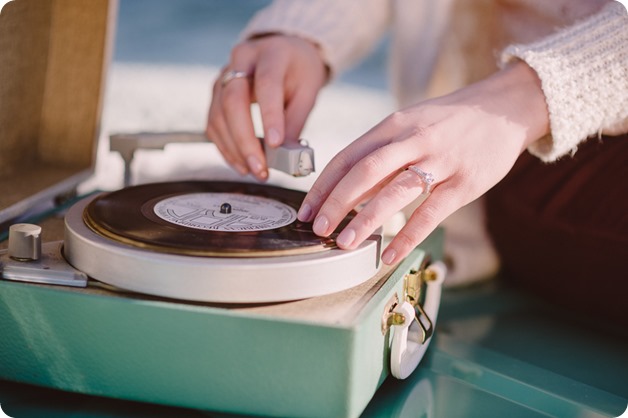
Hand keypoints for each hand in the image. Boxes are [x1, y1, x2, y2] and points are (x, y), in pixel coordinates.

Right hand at [206, 35, 327, 180]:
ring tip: (254, 171)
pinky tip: (241, 164)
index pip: (266, 84)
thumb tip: (286, 158)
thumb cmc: (298, 72)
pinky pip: (213, 124)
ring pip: (218, 115)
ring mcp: (224, 76)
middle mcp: (242, 60)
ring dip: (234, 149)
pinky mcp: (216, 94)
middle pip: (233, 100)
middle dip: (245, 139)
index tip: (276, 144)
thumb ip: (295, 122)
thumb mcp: (308, 92)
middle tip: (260, 167)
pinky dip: (226, 148)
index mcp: (271, 54)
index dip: (269, 116)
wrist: (283, 52)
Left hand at [297, 62, 549, 264]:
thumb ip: (380, 154)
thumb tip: (347, 190)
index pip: (348, 156)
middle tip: (318, 229)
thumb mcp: (410, 125)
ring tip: (345, 244)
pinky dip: (408, 235)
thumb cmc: (448, 122)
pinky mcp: (465, 181)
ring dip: (367, 219)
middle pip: (365, 171)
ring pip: (396, 190)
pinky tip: (390, 253)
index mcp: (393, 126)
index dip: (324, 185)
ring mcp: (440, 159)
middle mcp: (412, 139)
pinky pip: (431, 212)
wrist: (503, 108)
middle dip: (337, 202)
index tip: (306, 210)